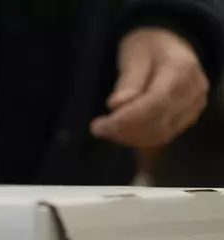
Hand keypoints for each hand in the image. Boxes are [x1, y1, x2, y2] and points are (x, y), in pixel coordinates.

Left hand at [91, 28, 208, 146]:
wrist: (170, 47)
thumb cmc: (147, 47)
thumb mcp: (133, 53)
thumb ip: (128, 80)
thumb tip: (117, 105)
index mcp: (181, 69)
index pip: (154, 103)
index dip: (126, 119)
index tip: (98, 126)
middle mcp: (193, 90)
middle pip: (157, 122)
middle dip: (123, 130)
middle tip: (97, 129)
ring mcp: (193, 106)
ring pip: (160, 133)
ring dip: (129, 137)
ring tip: (106, 130)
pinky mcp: (187, 118)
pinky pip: (163, 135)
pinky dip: (139, 139)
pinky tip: (120, 133)